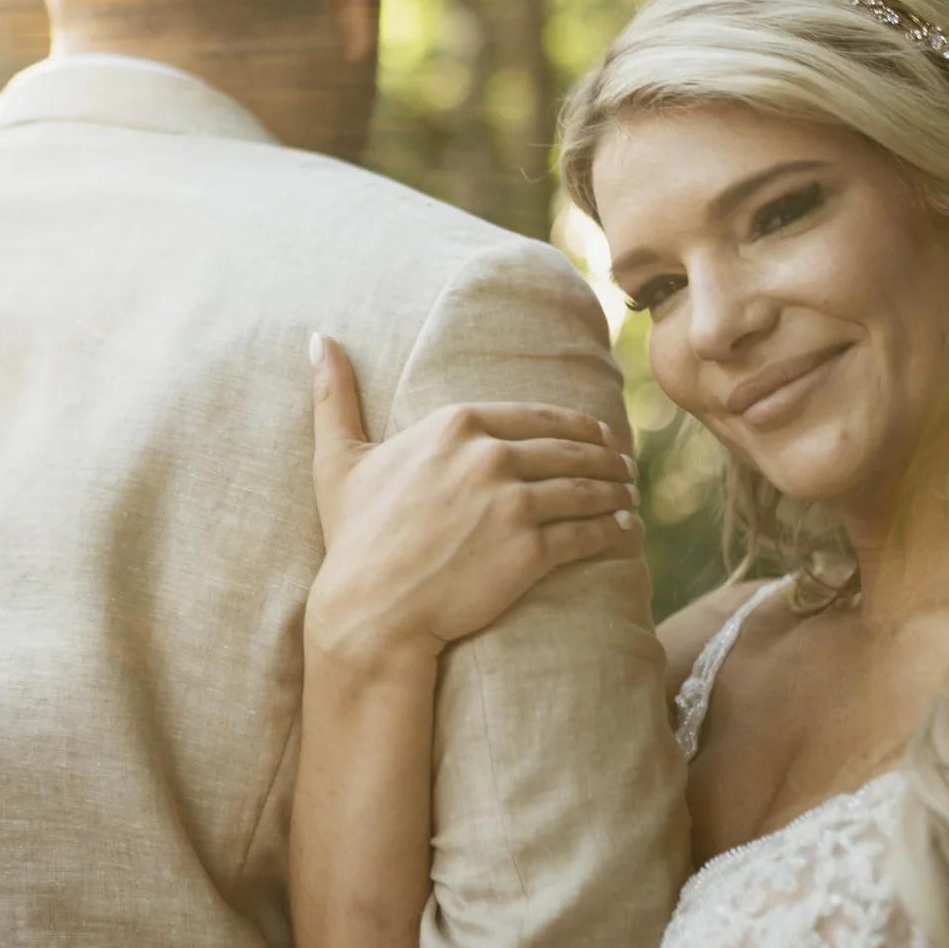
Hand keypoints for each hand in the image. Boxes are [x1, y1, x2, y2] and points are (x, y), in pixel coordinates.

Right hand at [307, 333, 638, 663]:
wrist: (371, 609)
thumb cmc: (354, 537)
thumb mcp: (338, 459)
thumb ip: (334, 396)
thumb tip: (319, 338)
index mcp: (454, 425)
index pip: (536, 416)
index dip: (575, 426)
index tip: (597, 434)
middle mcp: (488, 456)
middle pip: (568, 450)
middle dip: (605, 457)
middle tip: (625, 464)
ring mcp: (512, 503)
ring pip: (585, 488)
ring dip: (616, 489)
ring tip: (629, 494)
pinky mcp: (530, 551)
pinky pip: (588, 532)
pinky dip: (614, 529)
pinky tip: (626, 528)